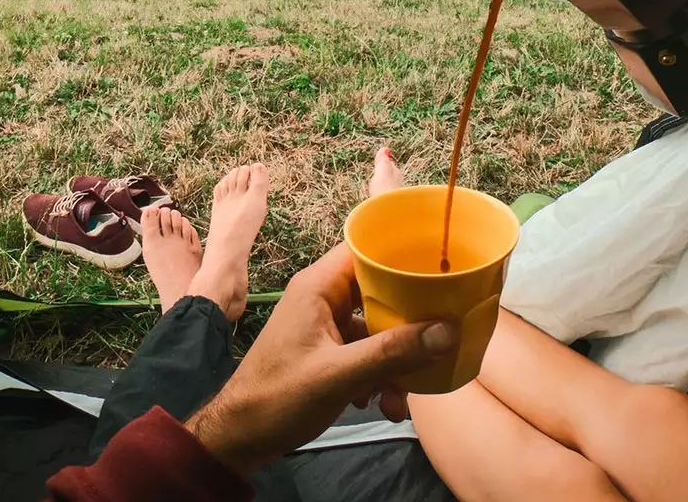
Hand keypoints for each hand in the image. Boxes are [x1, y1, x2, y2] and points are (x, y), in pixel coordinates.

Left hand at [184, 244, 457, 475]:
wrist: (239, 438)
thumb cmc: (278, 397)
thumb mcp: (339, 376)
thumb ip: (392, 353)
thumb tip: (448, 330)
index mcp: (318, 286)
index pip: (366, 247)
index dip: (403, 252)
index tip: (441, 266)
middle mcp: (323, 298)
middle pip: (379, 290)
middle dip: (408, 322)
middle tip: (438, 341)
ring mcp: (324, 326)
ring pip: (376, 327)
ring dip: (395, 360)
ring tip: (401, 397)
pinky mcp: (327, 352)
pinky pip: (365, 352)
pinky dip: (379, 375)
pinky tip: (383, 404)